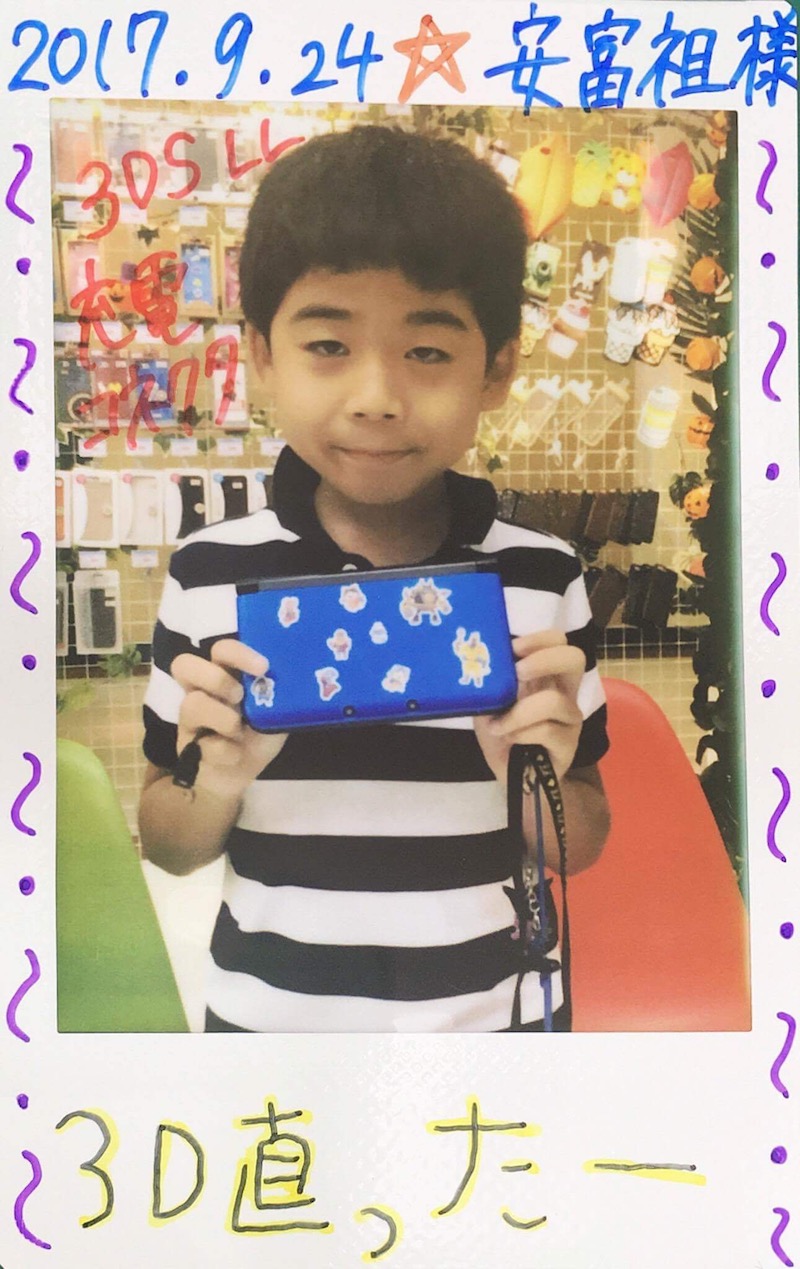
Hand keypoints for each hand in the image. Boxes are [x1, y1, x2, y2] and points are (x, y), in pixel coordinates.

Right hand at [171, 639, 286, 798]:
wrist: (240, 773)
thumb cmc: (256, 735)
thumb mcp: (274, 711)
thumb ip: (278, 693)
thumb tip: (295, 676)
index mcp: (223, 675)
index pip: (220, 650)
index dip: (237, 652)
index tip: (263, 667)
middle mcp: (202, 691)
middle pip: (184, 665)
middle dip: (217, 679)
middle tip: (239, 696)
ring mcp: (191, 718)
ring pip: (191, 704)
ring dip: (222, 717)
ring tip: (238, 730)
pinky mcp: (188, 747)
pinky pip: (202, 744)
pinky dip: (224, 750)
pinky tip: (236, 754)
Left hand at [473, 630, 584, 784]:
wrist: (512, 778)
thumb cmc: (501, 736)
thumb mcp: (489, 703)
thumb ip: (491, 682)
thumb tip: (477, 660)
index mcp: (546, 677)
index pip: (558, 642)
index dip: (539, 639)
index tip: (512, 649)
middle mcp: (564, 692)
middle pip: (575, 658)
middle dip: (543, 659)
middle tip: (518, 672)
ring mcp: (570, 719)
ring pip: (554, 701)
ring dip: (518, 712)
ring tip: (497, 724)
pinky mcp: (568, 745)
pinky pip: (546, 731)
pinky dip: (520, 733)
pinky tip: (508, 739)